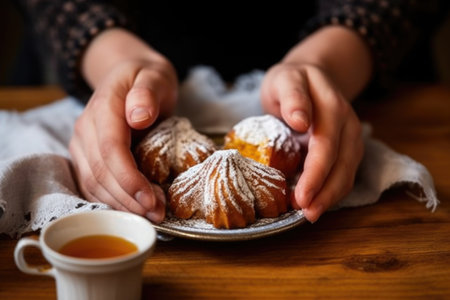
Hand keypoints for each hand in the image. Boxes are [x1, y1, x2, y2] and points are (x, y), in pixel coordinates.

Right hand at [69, 30, 177, 222]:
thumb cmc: (147, 78)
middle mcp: (86, 129)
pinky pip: (92, 185)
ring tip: (151, 215)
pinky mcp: (85, 157)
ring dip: (121, 205)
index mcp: (104, 108)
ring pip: (93, 184)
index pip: (110, 150)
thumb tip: (138, 116)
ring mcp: (82, 144)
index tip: (150, 199)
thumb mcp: (155, 75)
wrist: (129, 76)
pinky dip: (112, 201)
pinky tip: (133, 210)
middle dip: (129, 199)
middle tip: (158, 214)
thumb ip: (147, 92)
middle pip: (101, 173)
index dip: (128, 179)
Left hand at [261, 62, 363, 222]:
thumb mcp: (285, 79)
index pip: (326, 147)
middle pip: (342, 164)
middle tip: (306, 213)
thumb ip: (292, 96)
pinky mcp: (346, 148)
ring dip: (331, 196)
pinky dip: (332, 191)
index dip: (315, 174)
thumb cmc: (292, 81)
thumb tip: (300, 121)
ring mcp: (350, 138)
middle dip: (325, 192)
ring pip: (347, 172)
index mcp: (332, 107)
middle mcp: (347, 125)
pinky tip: (317, 203)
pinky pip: (344, 173)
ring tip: (310, 214)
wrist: (312, 76)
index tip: (300, 196)